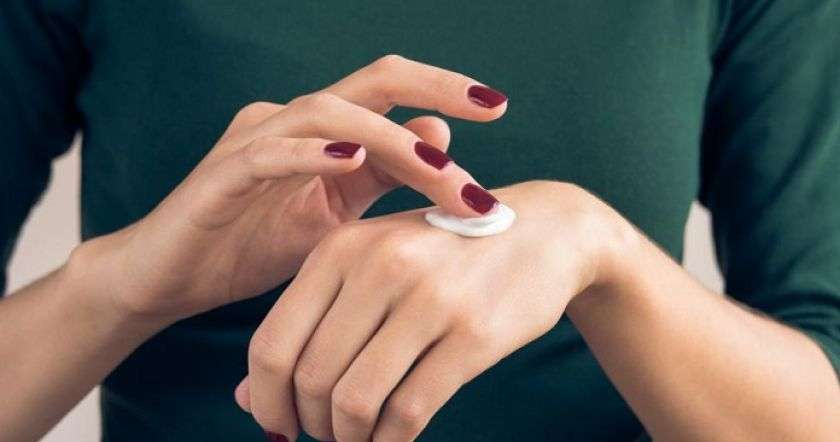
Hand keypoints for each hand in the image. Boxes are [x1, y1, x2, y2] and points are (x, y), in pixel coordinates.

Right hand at [72, 55, 507, 321]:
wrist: (172, 278)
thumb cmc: (252, 245)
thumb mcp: (334, 217)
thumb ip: (381, 178)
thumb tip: (439, 139)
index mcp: (322, 132)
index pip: (389, 95)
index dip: (442, 92)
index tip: (498, 107)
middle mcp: (291, 121)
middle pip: (370, 82)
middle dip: (433, 89)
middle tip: (491, 107)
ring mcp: (254, 142)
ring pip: (329, 114)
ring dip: (389, 140)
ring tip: (438, 168)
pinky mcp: (222, 174)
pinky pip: (269, 152)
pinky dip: (311, 154)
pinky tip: (351, 159)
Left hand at [237, 181, 635, 440]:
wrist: (543, 231)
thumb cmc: (444, 255)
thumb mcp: (372, 268)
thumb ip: (311, 325)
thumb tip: (245, 401)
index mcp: (341, 247)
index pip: (271, 343)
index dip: (264, 401)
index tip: (279, 426)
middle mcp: (379, 266)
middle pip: (310, 379)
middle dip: (309, 425)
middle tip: (325, 435)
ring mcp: (429, 299)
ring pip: (355, 402)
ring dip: (348, 439)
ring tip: (357, 441)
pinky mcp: (473, 334)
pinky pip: (409, 411)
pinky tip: (393, 441)